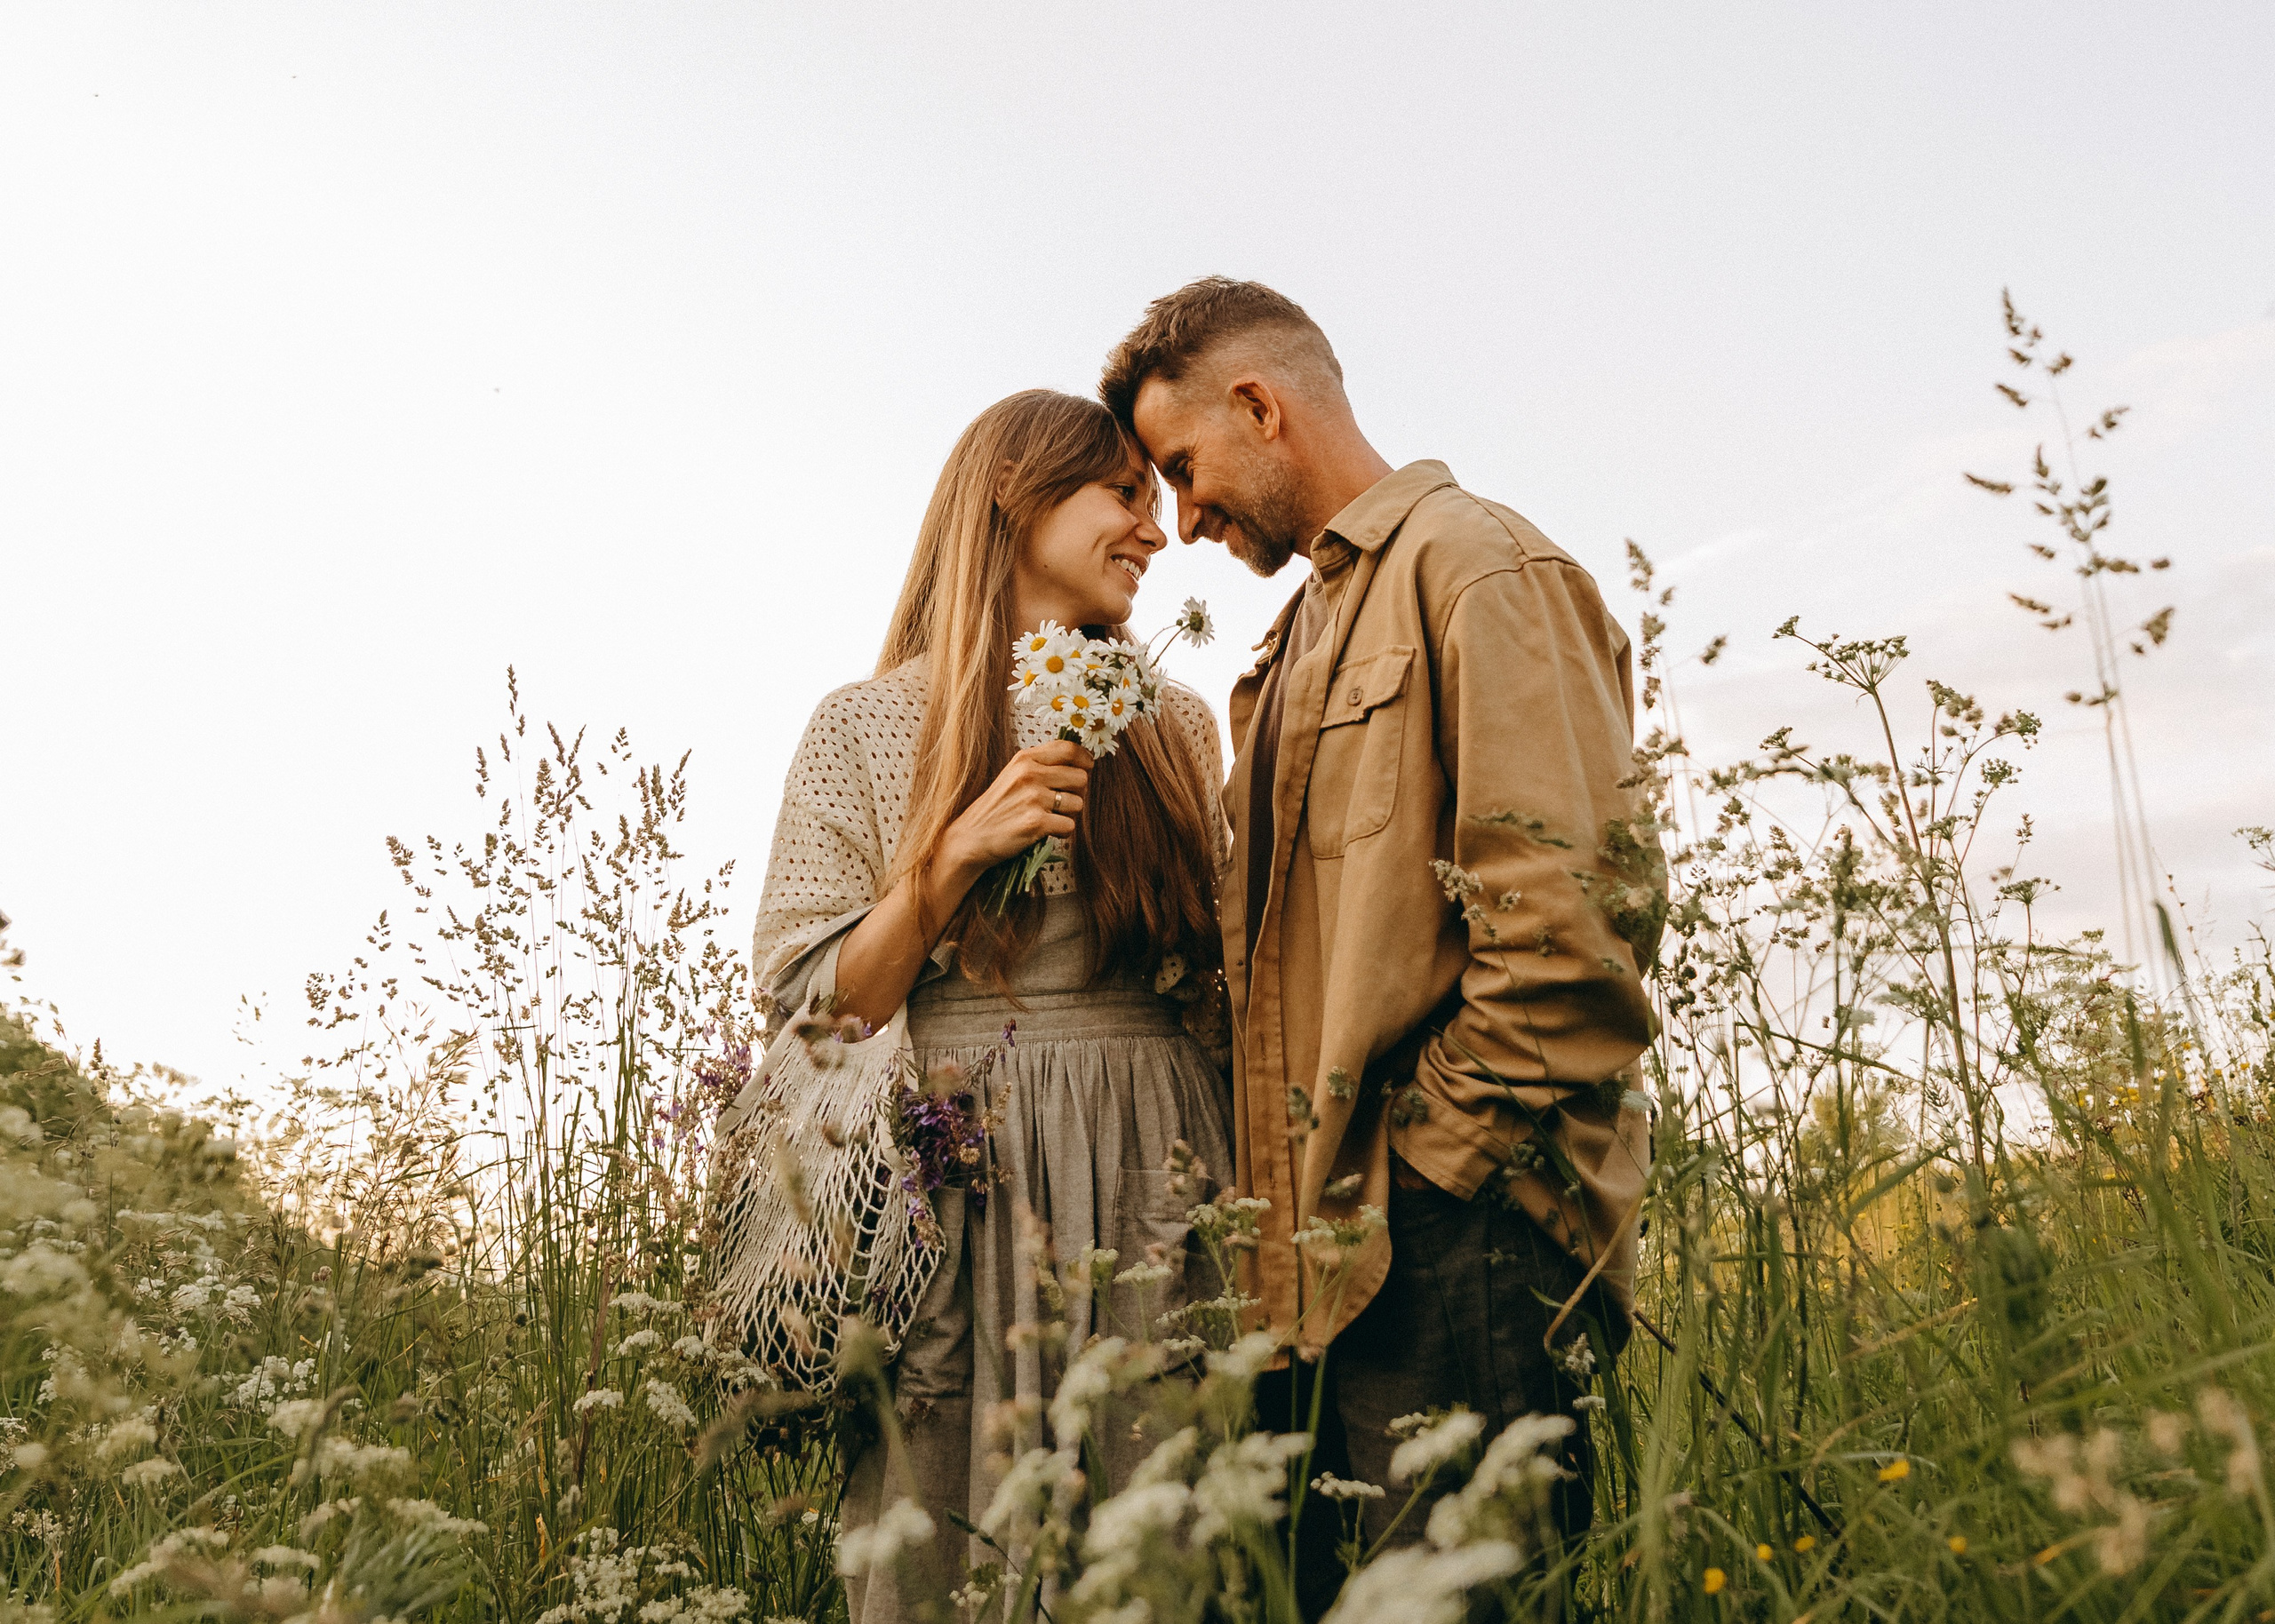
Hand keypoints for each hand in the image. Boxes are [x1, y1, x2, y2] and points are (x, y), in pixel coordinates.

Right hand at [941, 741, 1093, 875]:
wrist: (972, 836)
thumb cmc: (998, 807)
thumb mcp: (1014, 775)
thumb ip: (1042, 764)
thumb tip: (1080, 762)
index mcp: (1025, 759)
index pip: (1068, 748)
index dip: (1084, 758)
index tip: (1087, 767)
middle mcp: (1030, 774)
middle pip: (1080, 778)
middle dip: (1077, 793)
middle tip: (1061, 802)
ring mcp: (1033, 798)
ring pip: (1078, 804)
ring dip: (1068, 815)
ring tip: (1048, 818)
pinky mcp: (1036, 822)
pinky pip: (1069, 826)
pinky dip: (1061, 832)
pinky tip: (1045, 831)